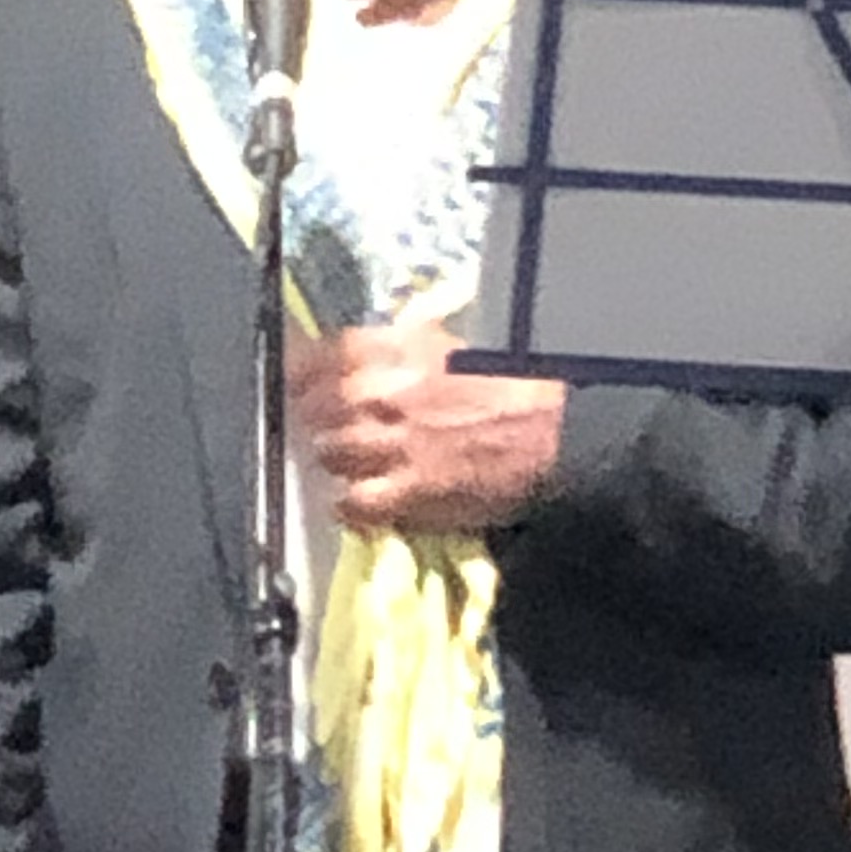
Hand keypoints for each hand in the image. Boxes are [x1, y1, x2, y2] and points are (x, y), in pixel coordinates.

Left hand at [288, 316, 564, 534]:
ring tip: (353, 464)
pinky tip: (360, 502)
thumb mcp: (449, 346)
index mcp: (397, 349)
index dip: (302, 371)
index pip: (321, 355)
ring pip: (327, 454)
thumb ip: (395, 350)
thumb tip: (350, 357)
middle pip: (315, 408)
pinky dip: (349, 505)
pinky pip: (350, 504)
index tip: (297, 381)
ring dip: (335, 461)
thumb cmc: (508, 387)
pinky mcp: (406, 493)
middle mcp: (385, 393)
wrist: (553, 436)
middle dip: (318, 420)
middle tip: (331, 429)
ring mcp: (392, 446)